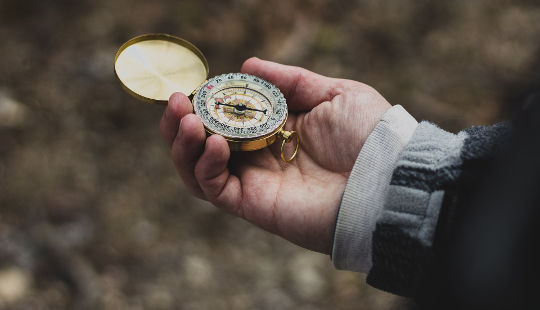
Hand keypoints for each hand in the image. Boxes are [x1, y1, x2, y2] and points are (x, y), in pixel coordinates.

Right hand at [160, 58, 390, 253]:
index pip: (227, 116)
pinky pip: (213, 189)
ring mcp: (254, 181)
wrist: (385, 179)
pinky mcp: (253, 204)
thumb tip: (248, 66)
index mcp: (275, 129)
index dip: (206, 102)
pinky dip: (204, 165)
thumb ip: (289, 80)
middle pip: (203, 143)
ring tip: (187, 119)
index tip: (196, 85)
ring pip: (198, 168)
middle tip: (177, 101)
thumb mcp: (333, 93)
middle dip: (182, 122)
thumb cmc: (367, 135)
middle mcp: (259, 155)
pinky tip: (213, 143)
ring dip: (183, 144)